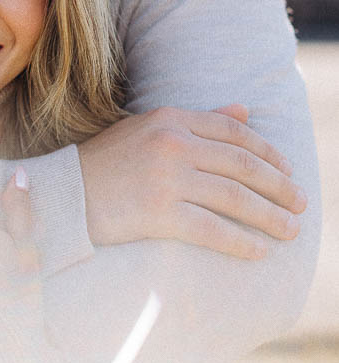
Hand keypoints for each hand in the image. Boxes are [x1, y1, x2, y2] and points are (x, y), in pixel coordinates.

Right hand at [79, 104, 306, 258]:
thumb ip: (198, 120)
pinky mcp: (158, 213)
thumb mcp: (148, 128)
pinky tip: (259, 252)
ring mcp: (166, 178)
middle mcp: (172, 144)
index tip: (287, 170)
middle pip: (242, 165)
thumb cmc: (105, 163)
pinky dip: (241, 241)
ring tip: (290, 230)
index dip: (268, 152)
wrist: (61, 195)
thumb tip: (245, 111)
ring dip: (270, 216)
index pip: (234, 132)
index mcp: (170, 118)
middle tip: (300, 203)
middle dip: (278, 186)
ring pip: (234, 197)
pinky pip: (212, 229)